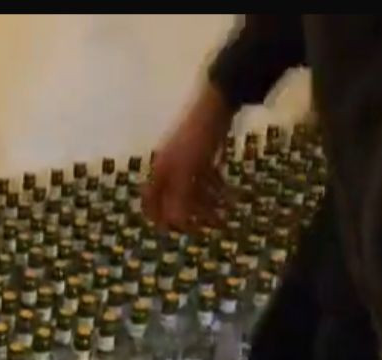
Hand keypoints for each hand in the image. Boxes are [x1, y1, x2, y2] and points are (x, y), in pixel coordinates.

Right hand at [143, 82, 233, 230]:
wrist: (217, 105)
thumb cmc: (198, 138)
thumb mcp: (189, 170)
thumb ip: (181, 197)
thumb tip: (175, 223)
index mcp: (161, 171)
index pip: (150, 200)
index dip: (158, 217)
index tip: (172, 232)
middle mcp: (170, 168)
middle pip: (177, 198)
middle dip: (194, 214)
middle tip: (213, 226)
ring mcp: (187, 161)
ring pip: (194, 189)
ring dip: (209, 203)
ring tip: (227, 213)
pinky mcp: (203, 154)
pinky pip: (207, 178)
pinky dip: (217, 188)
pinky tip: (230, 195)